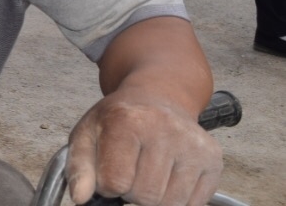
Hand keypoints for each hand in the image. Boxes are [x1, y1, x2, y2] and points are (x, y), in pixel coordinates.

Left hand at [66, 89, 222, 204]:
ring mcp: (193, 145)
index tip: (108, 172)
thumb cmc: (119, 120)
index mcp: (127, 120)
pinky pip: (194, 204)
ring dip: (154, 199)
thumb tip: (80, 198)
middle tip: (130, 172)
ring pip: (170, 204)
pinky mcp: (213, 159)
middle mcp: (165, 129)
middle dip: (131, 193)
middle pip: (145, 196)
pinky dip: (176, 200)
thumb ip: (79, 167)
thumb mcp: (87, 134)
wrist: (157, 97)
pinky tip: (168, 177)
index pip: (115, 182)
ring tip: (148, 174)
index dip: (107, 186)